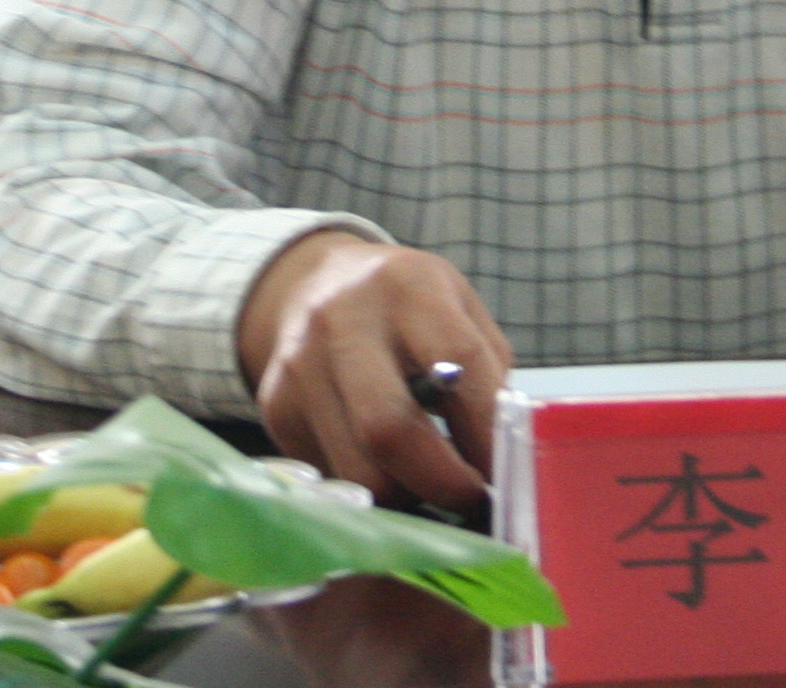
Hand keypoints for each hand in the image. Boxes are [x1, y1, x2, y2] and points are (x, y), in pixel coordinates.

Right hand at [236, 229, 513, 509]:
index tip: (509, 475)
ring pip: (357, 470)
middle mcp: (343, 320)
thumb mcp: (459, 311)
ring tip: (431, 489)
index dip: (489, 433)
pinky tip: (389, 473)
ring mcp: (300, 366)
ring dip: (407, 498)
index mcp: (408, 287)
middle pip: (388, 430)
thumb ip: (487, 376)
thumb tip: (506, 461)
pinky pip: (330, 475)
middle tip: (472, 500)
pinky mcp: (276, 407)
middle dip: (442, 483)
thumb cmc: (407, 308)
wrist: (315, 284)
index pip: (459, 365)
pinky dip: (369, 490)